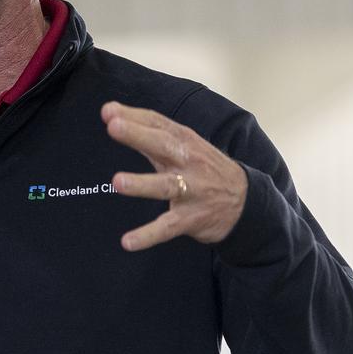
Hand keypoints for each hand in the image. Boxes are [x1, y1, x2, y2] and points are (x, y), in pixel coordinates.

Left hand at [103, 101, 247, 250]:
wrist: (244, 201)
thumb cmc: (203, 167)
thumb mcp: (184, 145)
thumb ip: (148, 131)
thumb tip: (110, 113)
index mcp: (185, 141)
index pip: (158, 124)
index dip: (134, 117)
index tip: (108, 111)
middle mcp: (188, 162)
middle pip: (163, 145)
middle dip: (138, 135)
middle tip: (114, 127)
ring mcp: (191, 191)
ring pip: (165, 185)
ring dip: (142, 183)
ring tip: (118, 182)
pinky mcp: (189, 219)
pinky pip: (167, 228)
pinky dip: (148, 236)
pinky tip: (128, 242)